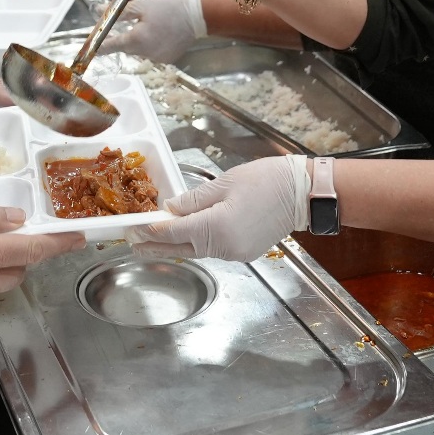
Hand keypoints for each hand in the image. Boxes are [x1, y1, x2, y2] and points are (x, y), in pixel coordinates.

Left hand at [104, 0, 205, 63]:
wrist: (196, 16)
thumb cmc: (168, 8)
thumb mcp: (141, 6)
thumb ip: (118, 12)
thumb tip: (99, 11)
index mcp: (136, 40)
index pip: (109, 46)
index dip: (99, 45)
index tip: (91, 46)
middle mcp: (145, 53)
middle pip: (125, 47)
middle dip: (125, 36)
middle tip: (133, 22)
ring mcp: (157, 58)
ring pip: (139, 50)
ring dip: (140, 40)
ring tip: (152, 25)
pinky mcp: (166, 59)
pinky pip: (152, 53)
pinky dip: (153, 44)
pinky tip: (161, 33)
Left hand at [126, 156, 307, 261]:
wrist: (301, 194)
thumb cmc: (265, 180)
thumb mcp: (223, 183)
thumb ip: (192, 200)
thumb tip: (169, 209)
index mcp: (214, 227)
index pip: (171, 232)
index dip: (149, 231)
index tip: (132, 229)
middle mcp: (222, 246)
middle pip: (179, 248)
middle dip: (154, 246)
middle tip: (132, 244)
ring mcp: (234, 253)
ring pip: (195, 251)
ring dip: (174, 245)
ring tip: (154, 240)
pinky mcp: (242, 253)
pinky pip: (211, 250)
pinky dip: (195, 244)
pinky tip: (185, 237)